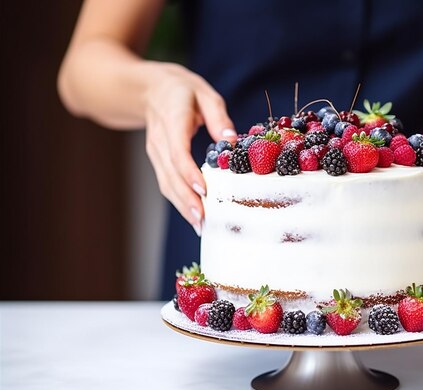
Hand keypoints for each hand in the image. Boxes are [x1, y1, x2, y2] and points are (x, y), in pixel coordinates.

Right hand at [144, 63, 236, 235]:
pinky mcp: (158, 161)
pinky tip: (194, 216)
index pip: (177, 150)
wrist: (148, 89)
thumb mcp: (204, 93)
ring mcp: (155, 152)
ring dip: (182, 206)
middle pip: (170, 174)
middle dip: (186, 199)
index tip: (203, 189)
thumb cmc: (181, 90)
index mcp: (171, 119)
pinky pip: (167, 183)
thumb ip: (218, 116)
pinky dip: (179, 201)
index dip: (189, 172)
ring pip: (166, 183)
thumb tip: (232, 140)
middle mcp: (159, 139)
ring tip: (201, 225)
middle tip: (203, 219)